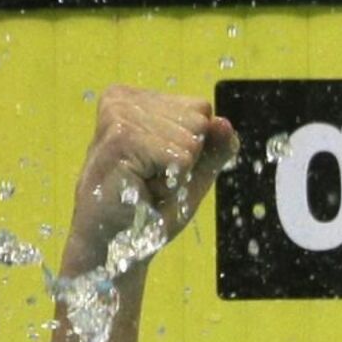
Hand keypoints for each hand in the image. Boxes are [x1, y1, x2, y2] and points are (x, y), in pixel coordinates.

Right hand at [64, 85, 237, 274]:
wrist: (117, 243)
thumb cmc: (151, 206)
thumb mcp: (193, 172)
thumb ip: (215, 147)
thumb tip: (223, 122)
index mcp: (136, 99)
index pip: (201, 109)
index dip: (193, 149)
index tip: (160, 167)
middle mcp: (122, 99)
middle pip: (199, 122)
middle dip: (185, 161)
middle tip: (151, 180)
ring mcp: (118, 116)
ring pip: (191, 141)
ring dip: (175, 175)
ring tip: (144, 184)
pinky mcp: (120, 139)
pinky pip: (180, 158)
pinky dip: (170, 183)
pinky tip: (141, 188)